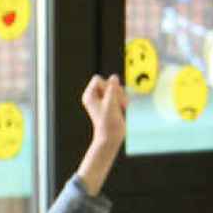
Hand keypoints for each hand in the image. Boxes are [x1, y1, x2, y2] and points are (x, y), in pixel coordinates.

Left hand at [74, 74, 126, 194]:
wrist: (112, 136)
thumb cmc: (108, 122)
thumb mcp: (110, 102)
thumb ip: (112, 88)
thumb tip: (114, 77)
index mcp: (89, 95)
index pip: (98, 79)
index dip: (106, 86)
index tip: (108, 97)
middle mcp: (94, 96)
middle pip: (108, 83)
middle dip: (115, 91)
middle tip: (116, 103)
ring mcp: (103, 100)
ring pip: (115, 88)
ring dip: (120, 96)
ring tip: (120, 107)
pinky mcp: (111, 103)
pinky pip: (119, 94)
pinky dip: (122, 100)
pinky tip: (122, 108)